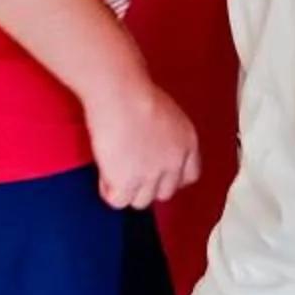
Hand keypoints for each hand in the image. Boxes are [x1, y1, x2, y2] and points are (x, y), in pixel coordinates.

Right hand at [85, 74, 198, 210]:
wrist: (120, 94)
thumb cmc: (136, 93)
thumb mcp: (167, 114)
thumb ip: (167, 136)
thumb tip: (152, 146)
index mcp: (188, 143)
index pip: (188, 176)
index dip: (169, 178)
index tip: (155, 174)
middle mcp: (175, 162)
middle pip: (164, 193)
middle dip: (147, 186)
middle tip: (128, 172)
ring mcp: (152, 175)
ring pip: (141, 201)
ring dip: (127, 190)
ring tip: (113, 170)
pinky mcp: (128, 182)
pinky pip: (118, 201)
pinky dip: (109, 190)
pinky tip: (105, 175)